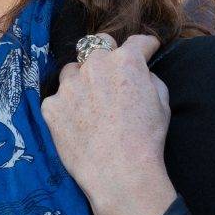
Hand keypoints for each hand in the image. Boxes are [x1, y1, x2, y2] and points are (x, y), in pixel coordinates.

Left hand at [41, 33, 175, 214]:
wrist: (119, 173)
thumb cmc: (146, 140)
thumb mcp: (162, 102)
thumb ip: (149, 78)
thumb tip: (140, 73)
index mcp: (126, 61)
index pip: (137, 42)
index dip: (145, 47)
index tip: (146, 50)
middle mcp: (95, 65)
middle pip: (97, 45)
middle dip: (106, 55)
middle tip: (111, 73)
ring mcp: (69, 85)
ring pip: (72, 70)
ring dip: (81, 79)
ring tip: (90, 103)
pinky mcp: (51, 106)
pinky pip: (58, 99)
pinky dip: (66, 107)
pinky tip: (76, 124)